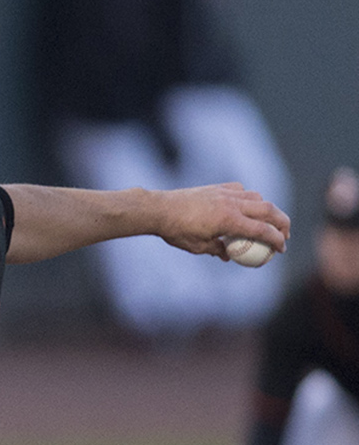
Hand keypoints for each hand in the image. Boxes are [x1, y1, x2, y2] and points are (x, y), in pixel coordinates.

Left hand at [154, 182, 289, 260]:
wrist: (159, 209)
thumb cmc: (177, 231)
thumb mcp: (199, 247)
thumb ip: (218, 251)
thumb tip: (229, 257)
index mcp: (229, 220)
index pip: (263, 230)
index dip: (277, 240)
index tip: (281, 249)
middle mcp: (231, 203)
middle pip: (269, 210)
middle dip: (283, 223)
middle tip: (284, 235)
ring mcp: (224, 193)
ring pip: (257, 197)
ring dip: (267, 209)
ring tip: (266, 222)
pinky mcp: (217, 187)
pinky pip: (240, 190)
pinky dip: (248, 198)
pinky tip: (244, 207)